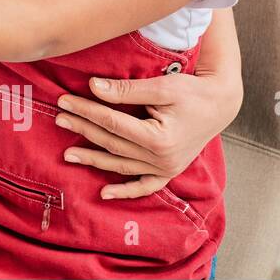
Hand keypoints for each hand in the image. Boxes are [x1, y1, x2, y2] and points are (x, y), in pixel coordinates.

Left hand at [55, 68, 243, 198]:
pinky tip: (104, 193)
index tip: (63, 101)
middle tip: (59, 118)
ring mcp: (166, 168)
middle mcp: (162, 159)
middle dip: (83, 130)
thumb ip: (126, 90)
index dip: (86, 111)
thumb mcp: (161, 87)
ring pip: (121, 165)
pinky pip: (145, 186)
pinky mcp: (169, 171)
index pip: (112, 123)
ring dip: (93, 159)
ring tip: (67, 154)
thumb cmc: (192, 91)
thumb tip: (92, 86)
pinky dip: (125, 191)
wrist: (221, 104)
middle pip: (112, 143)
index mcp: (160, 138)